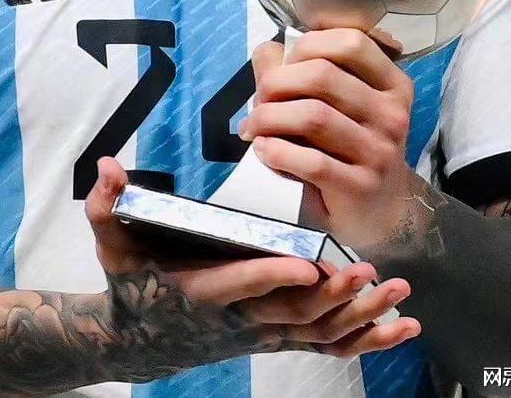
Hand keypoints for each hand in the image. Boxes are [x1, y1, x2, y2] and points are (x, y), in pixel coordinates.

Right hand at [85, 157, 419, 379]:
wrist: (139, 340)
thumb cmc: (130, 283)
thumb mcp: (112, 244)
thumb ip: (108, 205)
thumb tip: (108, 164)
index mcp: (201, 290)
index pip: (240, 283)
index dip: (271, 274)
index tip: (306, 260)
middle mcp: (237, 318)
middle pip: (291, 311)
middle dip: (331, 295)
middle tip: (367, 270)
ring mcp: (261, 332)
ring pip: (317, 332)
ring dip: (359, 316)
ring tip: (397, 293)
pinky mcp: (277, 337)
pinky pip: (328, 345)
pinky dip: (366, 339)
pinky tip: (402, 328)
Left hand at [239, 29, 416, 252]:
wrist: (382, 213)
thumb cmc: (354, 148)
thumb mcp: (343, 105)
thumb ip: (303, 71)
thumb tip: (266, 51)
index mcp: (392, 83)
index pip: (351, 42)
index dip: (307, 45)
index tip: (282, 65)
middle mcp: (392, 114)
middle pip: (322, 76)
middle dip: (276, 83)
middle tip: (258, 100)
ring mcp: (379, 152)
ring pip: (313, 116)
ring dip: (268, 117)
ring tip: (252, 127)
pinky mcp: (360, 188)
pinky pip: (312, 161)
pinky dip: (277, 151)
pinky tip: (263, 150)